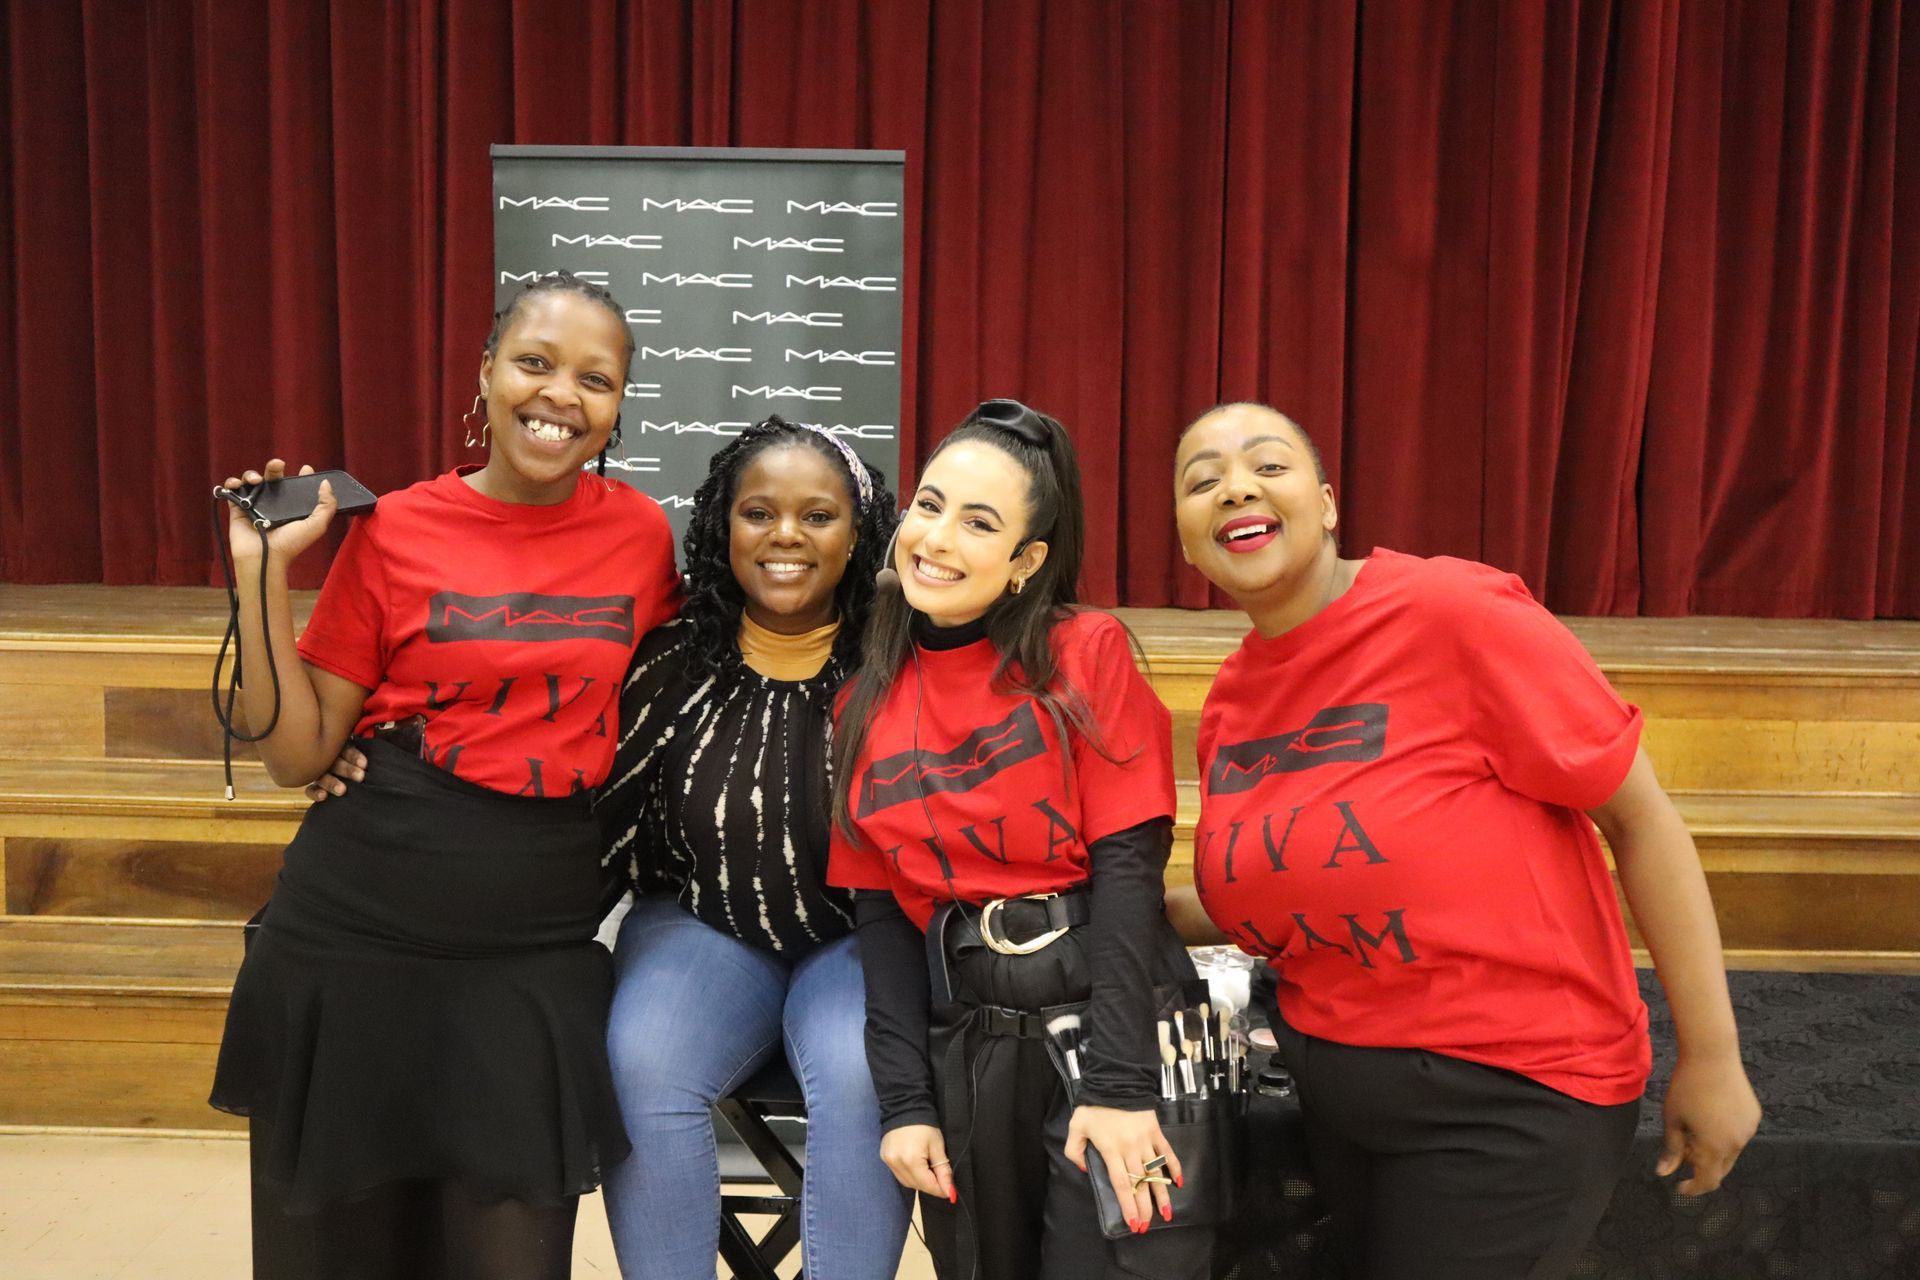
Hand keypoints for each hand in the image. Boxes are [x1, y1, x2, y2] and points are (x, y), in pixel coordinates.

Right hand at [220, 459, 338, 564]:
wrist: (265, 557)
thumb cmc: (291, 544)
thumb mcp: (317, 525)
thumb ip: (327, 505)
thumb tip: (325, 483)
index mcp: (291, 506)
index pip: (296, 486)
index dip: (301, 475)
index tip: (305, 469)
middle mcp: (273, 503)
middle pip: (273, 477)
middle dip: (274, 467)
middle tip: (277, 464)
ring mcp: (255, 504)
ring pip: (252, 480)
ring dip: (252, 474)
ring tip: (256, 480)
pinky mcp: (238, 508)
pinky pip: (233, 490)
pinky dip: (233, 482)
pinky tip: (238, 484)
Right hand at [303, 745, 367, 803]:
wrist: (350, 786)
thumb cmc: (364, 767)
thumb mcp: (367, 758)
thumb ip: (373, 756)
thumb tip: (401, 744)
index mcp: (342, 747)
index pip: (346, 748)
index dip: (354, 756)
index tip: (365, 765)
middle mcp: (330, 758)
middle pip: (334, 761)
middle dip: (347, 769)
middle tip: (360, 777)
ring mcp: (320, 772)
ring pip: (321, 774)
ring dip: (331, 782)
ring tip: (342, 790)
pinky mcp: (314, 786)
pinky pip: (310, 789)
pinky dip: (315, 792)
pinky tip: (323, 797)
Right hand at [879, 1124, 954, 1202]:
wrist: (904, 1106)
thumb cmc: (925, 1125)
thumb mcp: (937, 1146)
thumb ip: (943, 1170)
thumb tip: (950, 1192)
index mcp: (911, 1160)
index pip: (927, 1185)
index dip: (941, 1190)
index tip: (951, 1192)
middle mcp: (897, 1164)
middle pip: (916, 1185)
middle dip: (931, 1186)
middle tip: (942, 1180)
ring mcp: (888, 1162)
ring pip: (906, 1182)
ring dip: (920, 1182)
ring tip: (930, 1172)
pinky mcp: (884, 1158)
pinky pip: (899, 1175)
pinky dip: (910, 1175)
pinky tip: (917, 1168)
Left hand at [1065, 1104, 1181, 1232]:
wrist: (1116, 1081)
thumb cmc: (1094, 1106)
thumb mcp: (1076, 1127)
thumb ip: (1074, 1151)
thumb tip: (1085, 1169)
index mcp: (1111, 1150)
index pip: (1122, 1184)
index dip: (1128, 1205)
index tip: (1133, 1222)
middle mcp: (1131, 1149)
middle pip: (1140, 1183)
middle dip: (1144, 1208)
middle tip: (1146, 1226)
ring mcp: (1146, 1141)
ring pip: (1156, 1173)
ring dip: (1162, 1195)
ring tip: (1166, 1214)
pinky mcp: (1156, 1132)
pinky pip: (1168, 1153)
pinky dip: (1174, 1168)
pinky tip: (1180, 1183)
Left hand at [1657, 1048, 1760, 1194]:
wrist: (1712, 1055)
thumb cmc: (1686, 1087)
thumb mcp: (1673, 1119)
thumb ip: (1671, 1149)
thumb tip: (1663, 1173)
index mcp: (1715, 1147)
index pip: (1707, 1181)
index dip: (1693, 1189)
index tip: (1679, 1188)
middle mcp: (1737, 1143)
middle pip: (1720, 1168)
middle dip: (1701, 1167)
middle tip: (1681, 1153)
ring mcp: (1749, 1129)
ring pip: (1730, 1151)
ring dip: (1713, 1150)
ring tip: (1693, 1129)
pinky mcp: (1754, 1115)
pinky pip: (1738, 1134)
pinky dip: (1724, 1136)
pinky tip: (1710, 1116)